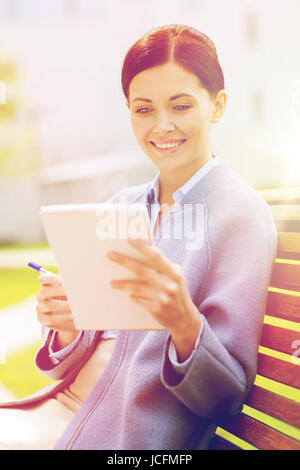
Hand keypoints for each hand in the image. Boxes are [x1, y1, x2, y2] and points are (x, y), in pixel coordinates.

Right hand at [36, 273, 77, 349]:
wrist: (69, 317)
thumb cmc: (71, 298)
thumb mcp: (71, 290)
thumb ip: (71, 284)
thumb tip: (79, 281)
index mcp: (47, 285)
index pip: (43, 279)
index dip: (50, 278)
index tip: (59, 279)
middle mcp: (42, 295)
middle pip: (45, 291)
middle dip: (59, 291)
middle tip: (72, 293)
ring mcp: (41, 307)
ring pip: (49, 305)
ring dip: (63, 306)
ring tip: (75, 306)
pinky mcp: (43, 319)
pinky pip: (51, 318)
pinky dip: (63, 318)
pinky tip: (72, 317)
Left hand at [107, 237, 200, 361]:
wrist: (185, 319)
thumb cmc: (177, 292)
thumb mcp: (176, 277)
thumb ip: (163, 266)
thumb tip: (144, 250)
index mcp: (174, 272)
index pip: (156, 256)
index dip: (142, 247)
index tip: (129, 238)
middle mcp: (168, 283)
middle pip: (141, 270)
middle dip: (124, 261)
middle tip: (110, 254)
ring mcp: (162, 297)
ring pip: (136, 287)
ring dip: (122, 284)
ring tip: (111, 282)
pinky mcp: (156, 309)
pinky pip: (138, 300)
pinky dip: (132, 297)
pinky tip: (128, 295)